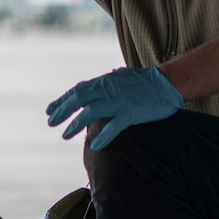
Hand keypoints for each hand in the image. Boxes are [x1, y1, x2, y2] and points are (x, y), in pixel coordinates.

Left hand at [45, 67, 183, 150]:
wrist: (169, 83)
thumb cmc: (149, 80)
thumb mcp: (128, 74)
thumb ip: (117, 76)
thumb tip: (113, 72)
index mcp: (106, 81)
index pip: (79, 90)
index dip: (63, 100)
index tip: (50, 110)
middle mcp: (109, 89)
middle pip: (79, 99)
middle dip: (62, 111)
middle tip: (50, 123)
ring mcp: (119, 100)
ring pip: (91, 112)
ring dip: (75, 124)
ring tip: (64, 135)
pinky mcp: (131, 112)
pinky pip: (114, 126)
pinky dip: (103, 136)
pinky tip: (95, 146)